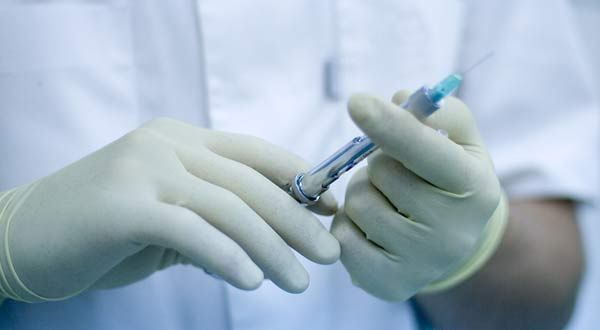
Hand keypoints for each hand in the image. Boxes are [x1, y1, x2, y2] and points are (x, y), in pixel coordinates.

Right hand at [0, 118, 338, 302]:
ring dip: (272, 247)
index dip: (301, 179)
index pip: (256, 153)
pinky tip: (251, 281)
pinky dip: (227, 257)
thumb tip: (277, 234)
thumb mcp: (168, 213)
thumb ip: (213, 215)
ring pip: (229, 207)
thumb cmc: (104, 230)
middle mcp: (166, 145)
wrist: (22, 237)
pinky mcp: (123, 205)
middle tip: (329, 253)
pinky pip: (191, 231)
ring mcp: (144, 170)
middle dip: (297, 221)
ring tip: (299, 281)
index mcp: (182, 139)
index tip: (330, 210)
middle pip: (251, 183)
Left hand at [331, 91, 507, 300]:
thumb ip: (439, 114)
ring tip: (388, 200)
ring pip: (358, 204)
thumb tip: (399, 100)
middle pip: (381, 172)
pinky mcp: (390, 285)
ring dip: (362, 192)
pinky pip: (342, 239)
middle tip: (397, 174)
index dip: (390, 125)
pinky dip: (349, 225)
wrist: (452, 242)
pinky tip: (374, 228)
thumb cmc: (451, 182)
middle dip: (379, 163)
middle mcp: (453, 232)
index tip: (356, 101)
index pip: (425, 151)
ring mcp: (421, 264)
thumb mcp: (462, 143)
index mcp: (475, 188)